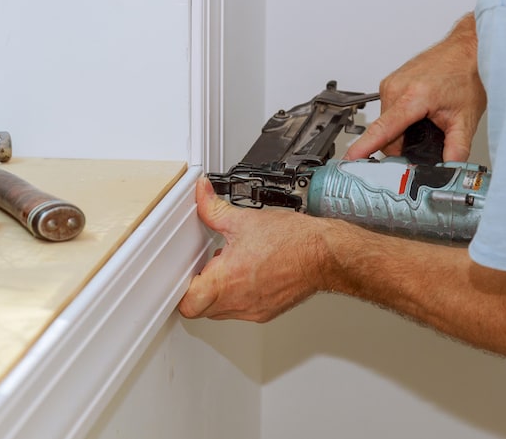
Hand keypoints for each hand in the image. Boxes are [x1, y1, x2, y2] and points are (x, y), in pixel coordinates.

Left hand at [178, 177, 331, 321]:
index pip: (187, 303)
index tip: (186, 273)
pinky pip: (241, 310)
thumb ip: (213, 208)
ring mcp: (253, 310)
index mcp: (226, 281)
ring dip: (218, 294)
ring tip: (228, 268)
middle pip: (201, 310)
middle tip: (206, 268)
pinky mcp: (267, 312)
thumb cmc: (293, 240)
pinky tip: (247, 274)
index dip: (181, 289)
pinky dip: (238, 296)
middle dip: (198, 290)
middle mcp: (238, 301)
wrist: (324, 254)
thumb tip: (201, 193)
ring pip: (220, 312)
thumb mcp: (244, 219)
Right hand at [344, 13, 486, 162]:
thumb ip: (457, 150)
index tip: (350, 159)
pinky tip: (419, 112)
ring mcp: (390, 84)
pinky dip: (400, 118)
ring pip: (386, 124)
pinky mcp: (390, 82)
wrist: (467, 49)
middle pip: (386, 135)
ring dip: (402, 131)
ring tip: (425, 121)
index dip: (364, 148)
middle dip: (403, 145)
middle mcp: (396, 88)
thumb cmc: (467, 75)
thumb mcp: (466, 119)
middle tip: (426, 142)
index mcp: (413, 97)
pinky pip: (388, 111)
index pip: (382, 130)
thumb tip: (450, 171)